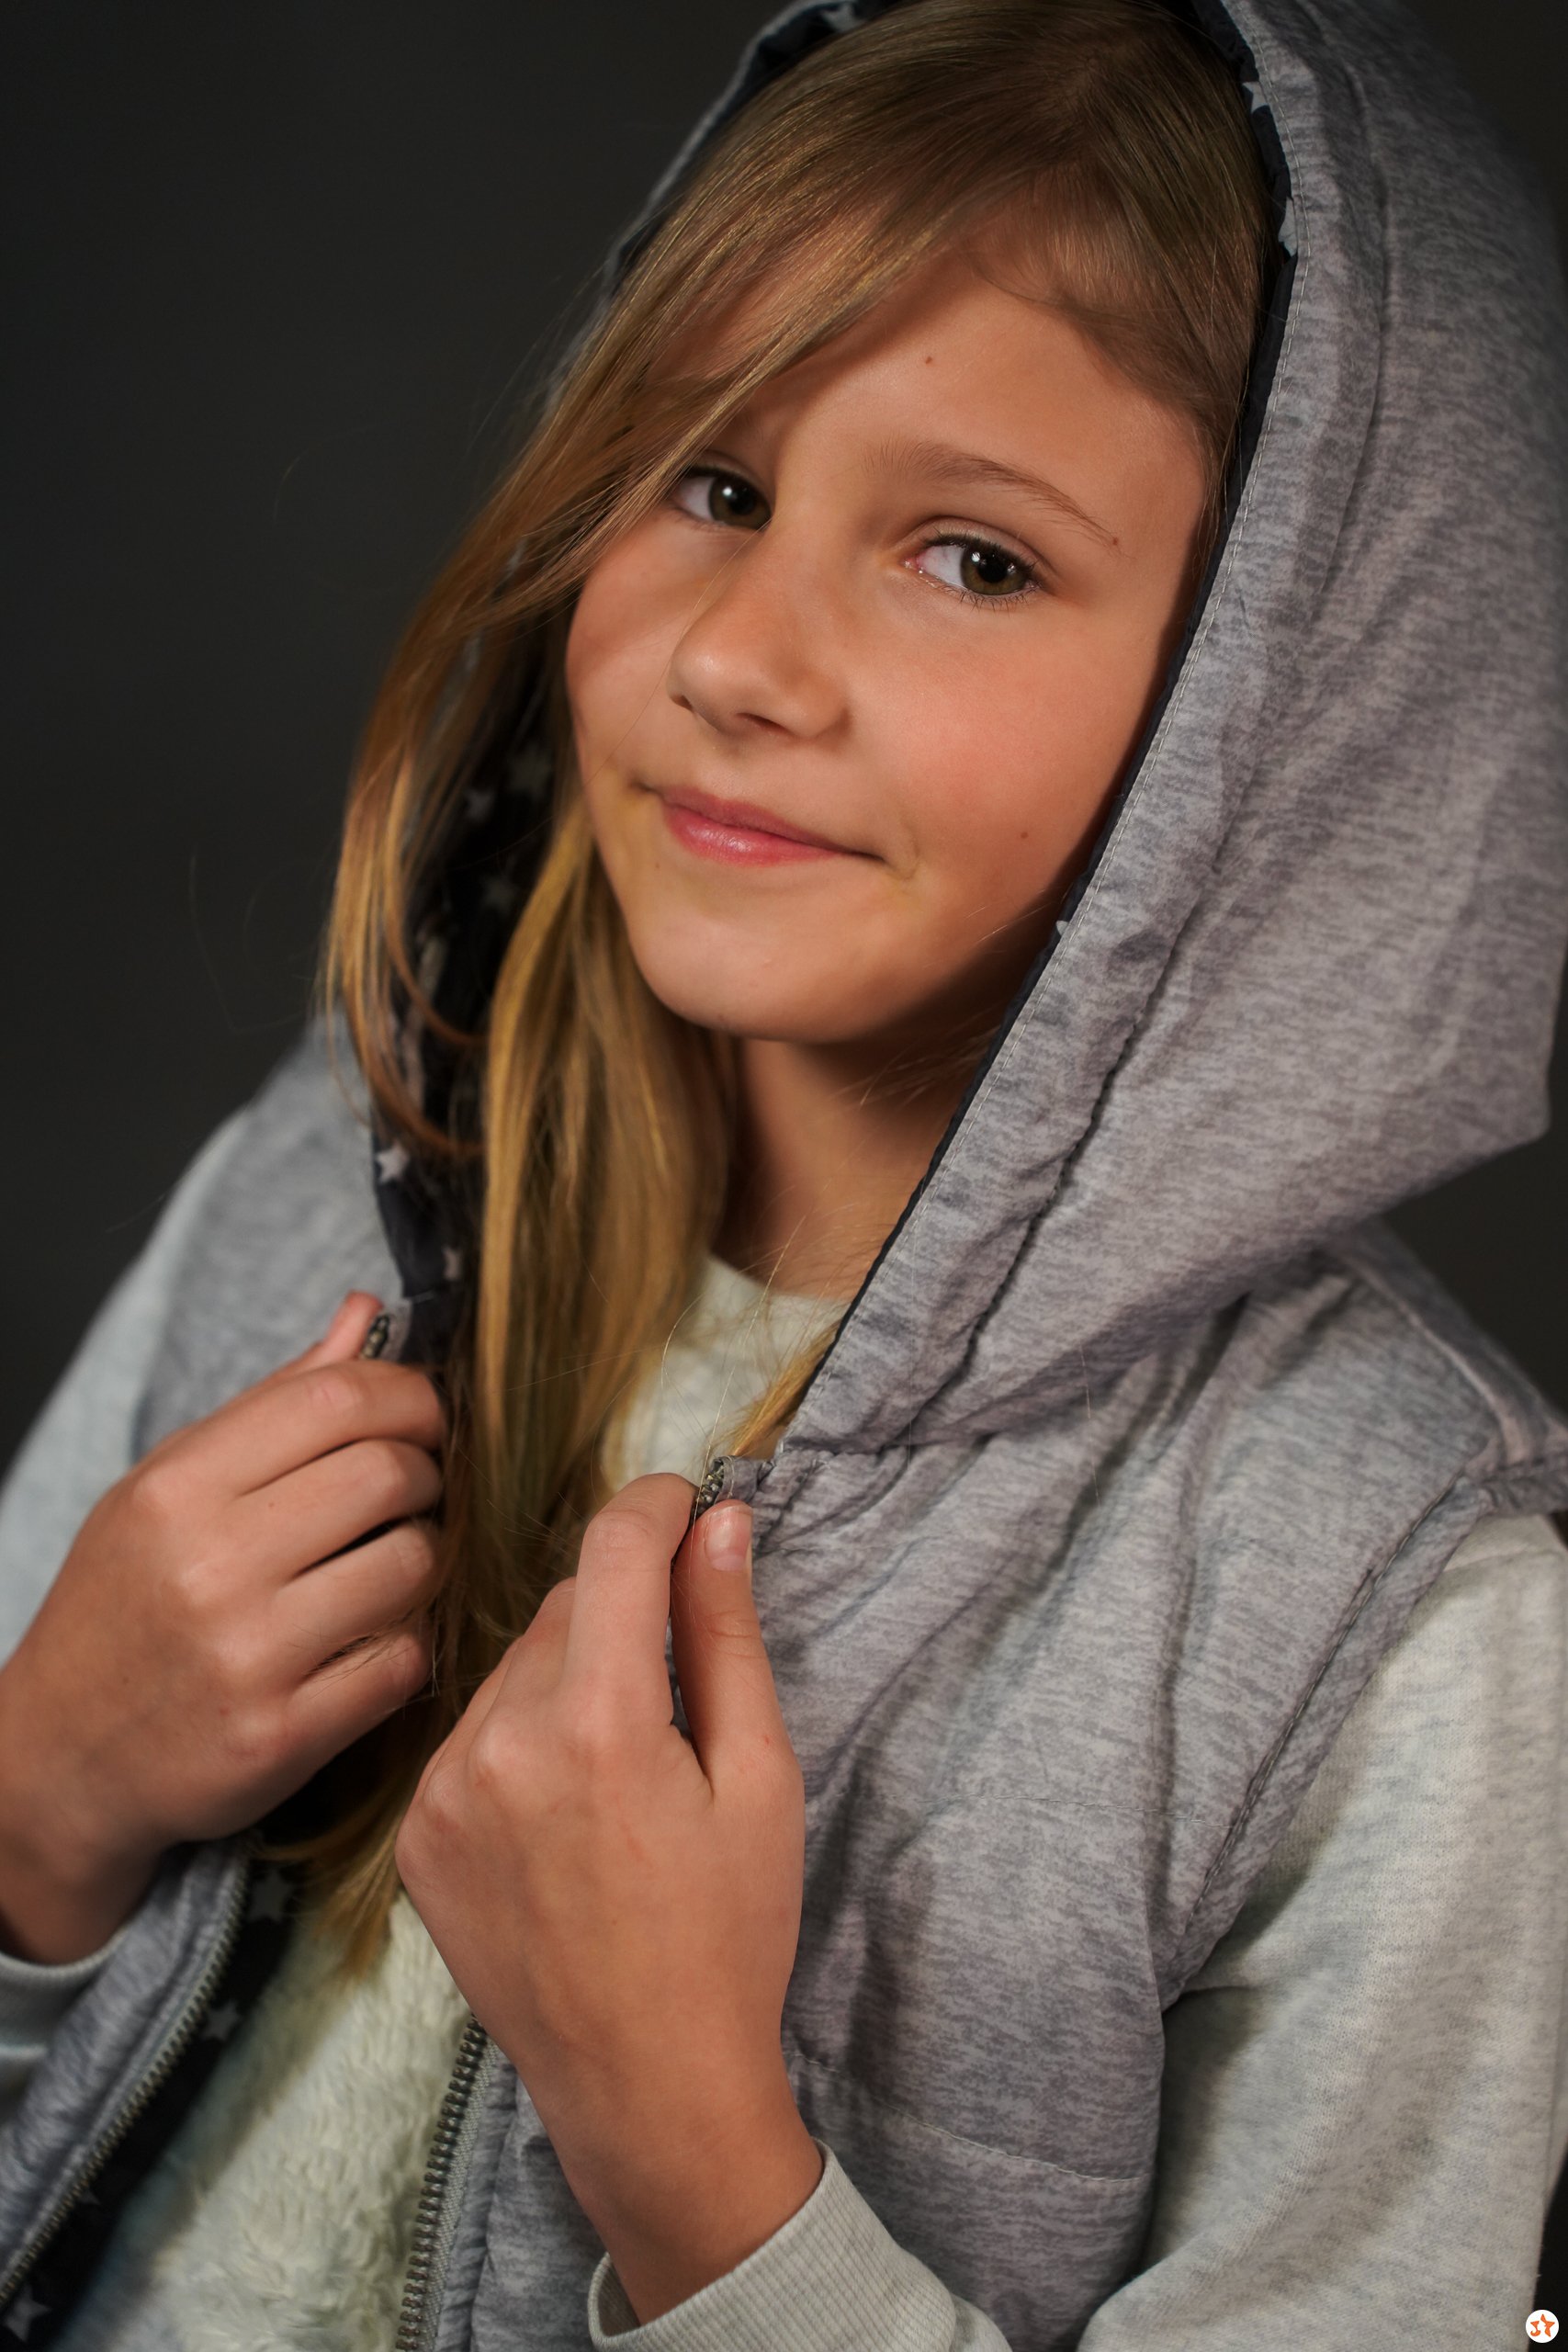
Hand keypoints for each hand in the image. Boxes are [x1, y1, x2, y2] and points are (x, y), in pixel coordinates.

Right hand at [0, 1292, 445, 1962]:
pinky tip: (374, 1639)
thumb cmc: (126, 1605)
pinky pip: (404, 1662)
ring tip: (393, 1564)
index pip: (337, 1398)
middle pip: (389, 1474)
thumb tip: (365, 1313)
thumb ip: (275, 1403)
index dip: (409, 1396)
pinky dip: (407, 1645)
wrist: (60, 1759)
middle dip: (428, 1474)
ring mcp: (246, 1655)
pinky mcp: (281, 1737)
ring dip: (427, 1559)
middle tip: (414, 1493)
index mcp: (177, 1488)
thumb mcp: (170, 1489)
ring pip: (413, 1566)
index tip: (422, 1416)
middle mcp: (208, 1565)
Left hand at [395, 1473, 821, 2323]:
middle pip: (566, 1605)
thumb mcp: (760, 1778)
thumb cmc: (728, 1936)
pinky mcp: (416, 1836)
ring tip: (624, 1757)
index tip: (687, 1500)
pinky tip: (567, 1802)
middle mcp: (500, 1744)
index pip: (612, 1549)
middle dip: (626, 1605)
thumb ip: (726, 1637)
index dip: (657, 1504)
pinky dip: (521, 1735)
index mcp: (599, 1724)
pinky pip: (473, 1733)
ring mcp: (442, 1793)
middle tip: (680, 1662)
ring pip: (515, 1665)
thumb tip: (719, 1521)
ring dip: (571, 1671)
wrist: (645, 2088)